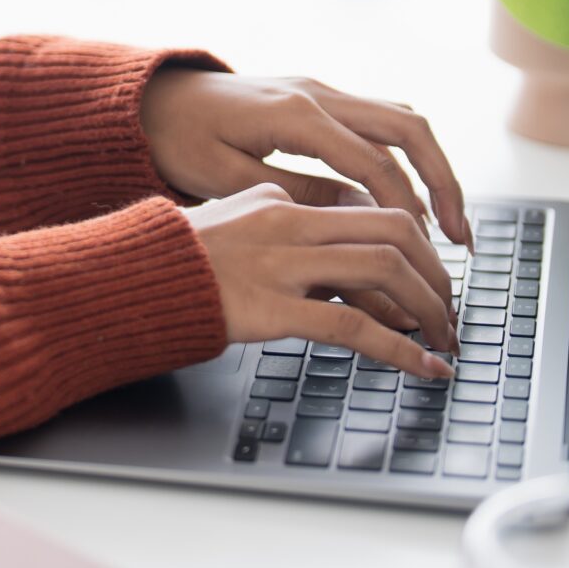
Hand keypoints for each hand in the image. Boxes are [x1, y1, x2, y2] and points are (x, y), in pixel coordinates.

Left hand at [143, 69, 472, 245]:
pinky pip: (382, 122)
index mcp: (295, 115)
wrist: (155, 99)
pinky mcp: (322, 98)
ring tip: (448, 225)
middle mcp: (319, 94)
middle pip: (408, 129)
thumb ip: (294, 193)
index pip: (371, 161)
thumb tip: (357, 216)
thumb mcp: (225, 178)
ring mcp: (324, 91)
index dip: (405, 206)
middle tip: (459, 237)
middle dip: (442, 183)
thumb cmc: (179, 141)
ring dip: (433, 169)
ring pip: (404, 121)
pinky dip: (407, 158)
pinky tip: (414, 199)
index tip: (426, 248)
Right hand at [187, 184, 457, 377]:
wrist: (118, 282)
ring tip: (446, 339)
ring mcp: (280, 265)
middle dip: (436, 273)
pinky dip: (401, 348)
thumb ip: (268, 218)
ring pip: (387, 271)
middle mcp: (288, 223)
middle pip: (395, 230)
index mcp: (279, 200)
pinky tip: (423, 367)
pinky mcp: (271, 308)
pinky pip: (354, 327)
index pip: (369, 211)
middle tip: (450, 310)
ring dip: (430, 308)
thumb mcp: (222, 222)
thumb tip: (307, 226)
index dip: (415, 244)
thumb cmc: (162, 263)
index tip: (429, 278)